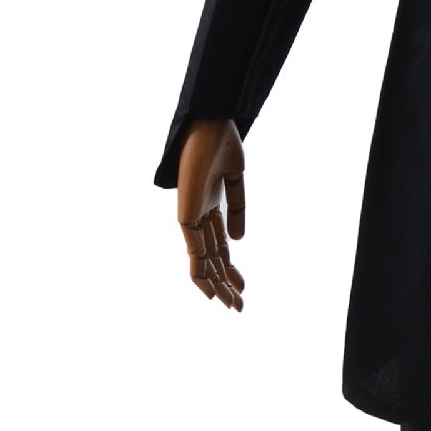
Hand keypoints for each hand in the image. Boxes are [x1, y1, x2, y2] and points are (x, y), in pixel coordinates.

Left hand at [176, 117, 246, 309]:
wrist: (210, 124)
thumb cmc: (222, 142)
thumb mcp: (236, 181)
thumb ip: (237, 209)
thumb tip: (238, 242)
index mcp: (211, 206)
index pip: (221, 248)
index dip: (232, 270)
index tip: (244, 289)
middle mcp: (199, 215)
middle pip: (213, 260)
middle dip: (226, 284)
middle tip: (239, 307)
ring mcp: (191, 216)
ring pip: (203, 261)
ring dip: (216, 286)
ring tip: (231, 306)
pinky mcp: (186, 214)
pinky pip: (194, 250)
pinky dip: (200, 271)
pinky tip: (209, 289)